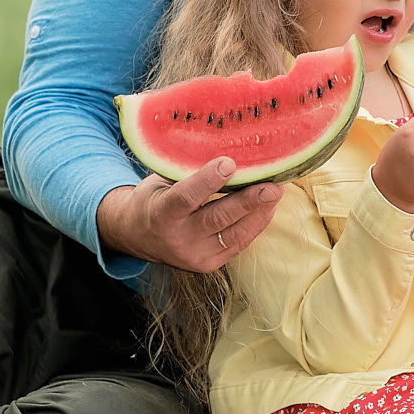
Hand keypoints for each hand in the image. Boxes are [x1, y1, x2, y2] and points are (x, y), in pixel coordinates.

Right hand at [96, 159, 281, 272]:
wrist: (137, 237)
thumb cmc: (155, 198)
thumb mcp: (161, 181)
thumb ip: (188, 171)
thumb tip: (227, 148)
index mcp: (161, 214)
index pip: (186, 197)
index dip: (208, 180)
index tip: (229, 162)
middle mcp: (178, 239)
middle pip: (218, 218)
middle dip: (248, 201)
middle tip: (272, 186)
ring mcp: (195, 256)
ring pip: (234, 234)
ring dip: (260, 213)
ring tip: (276, 192)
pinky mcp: (210, 264)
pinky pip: (238, 243)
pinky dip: (256, 224)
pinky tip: (268, 207)